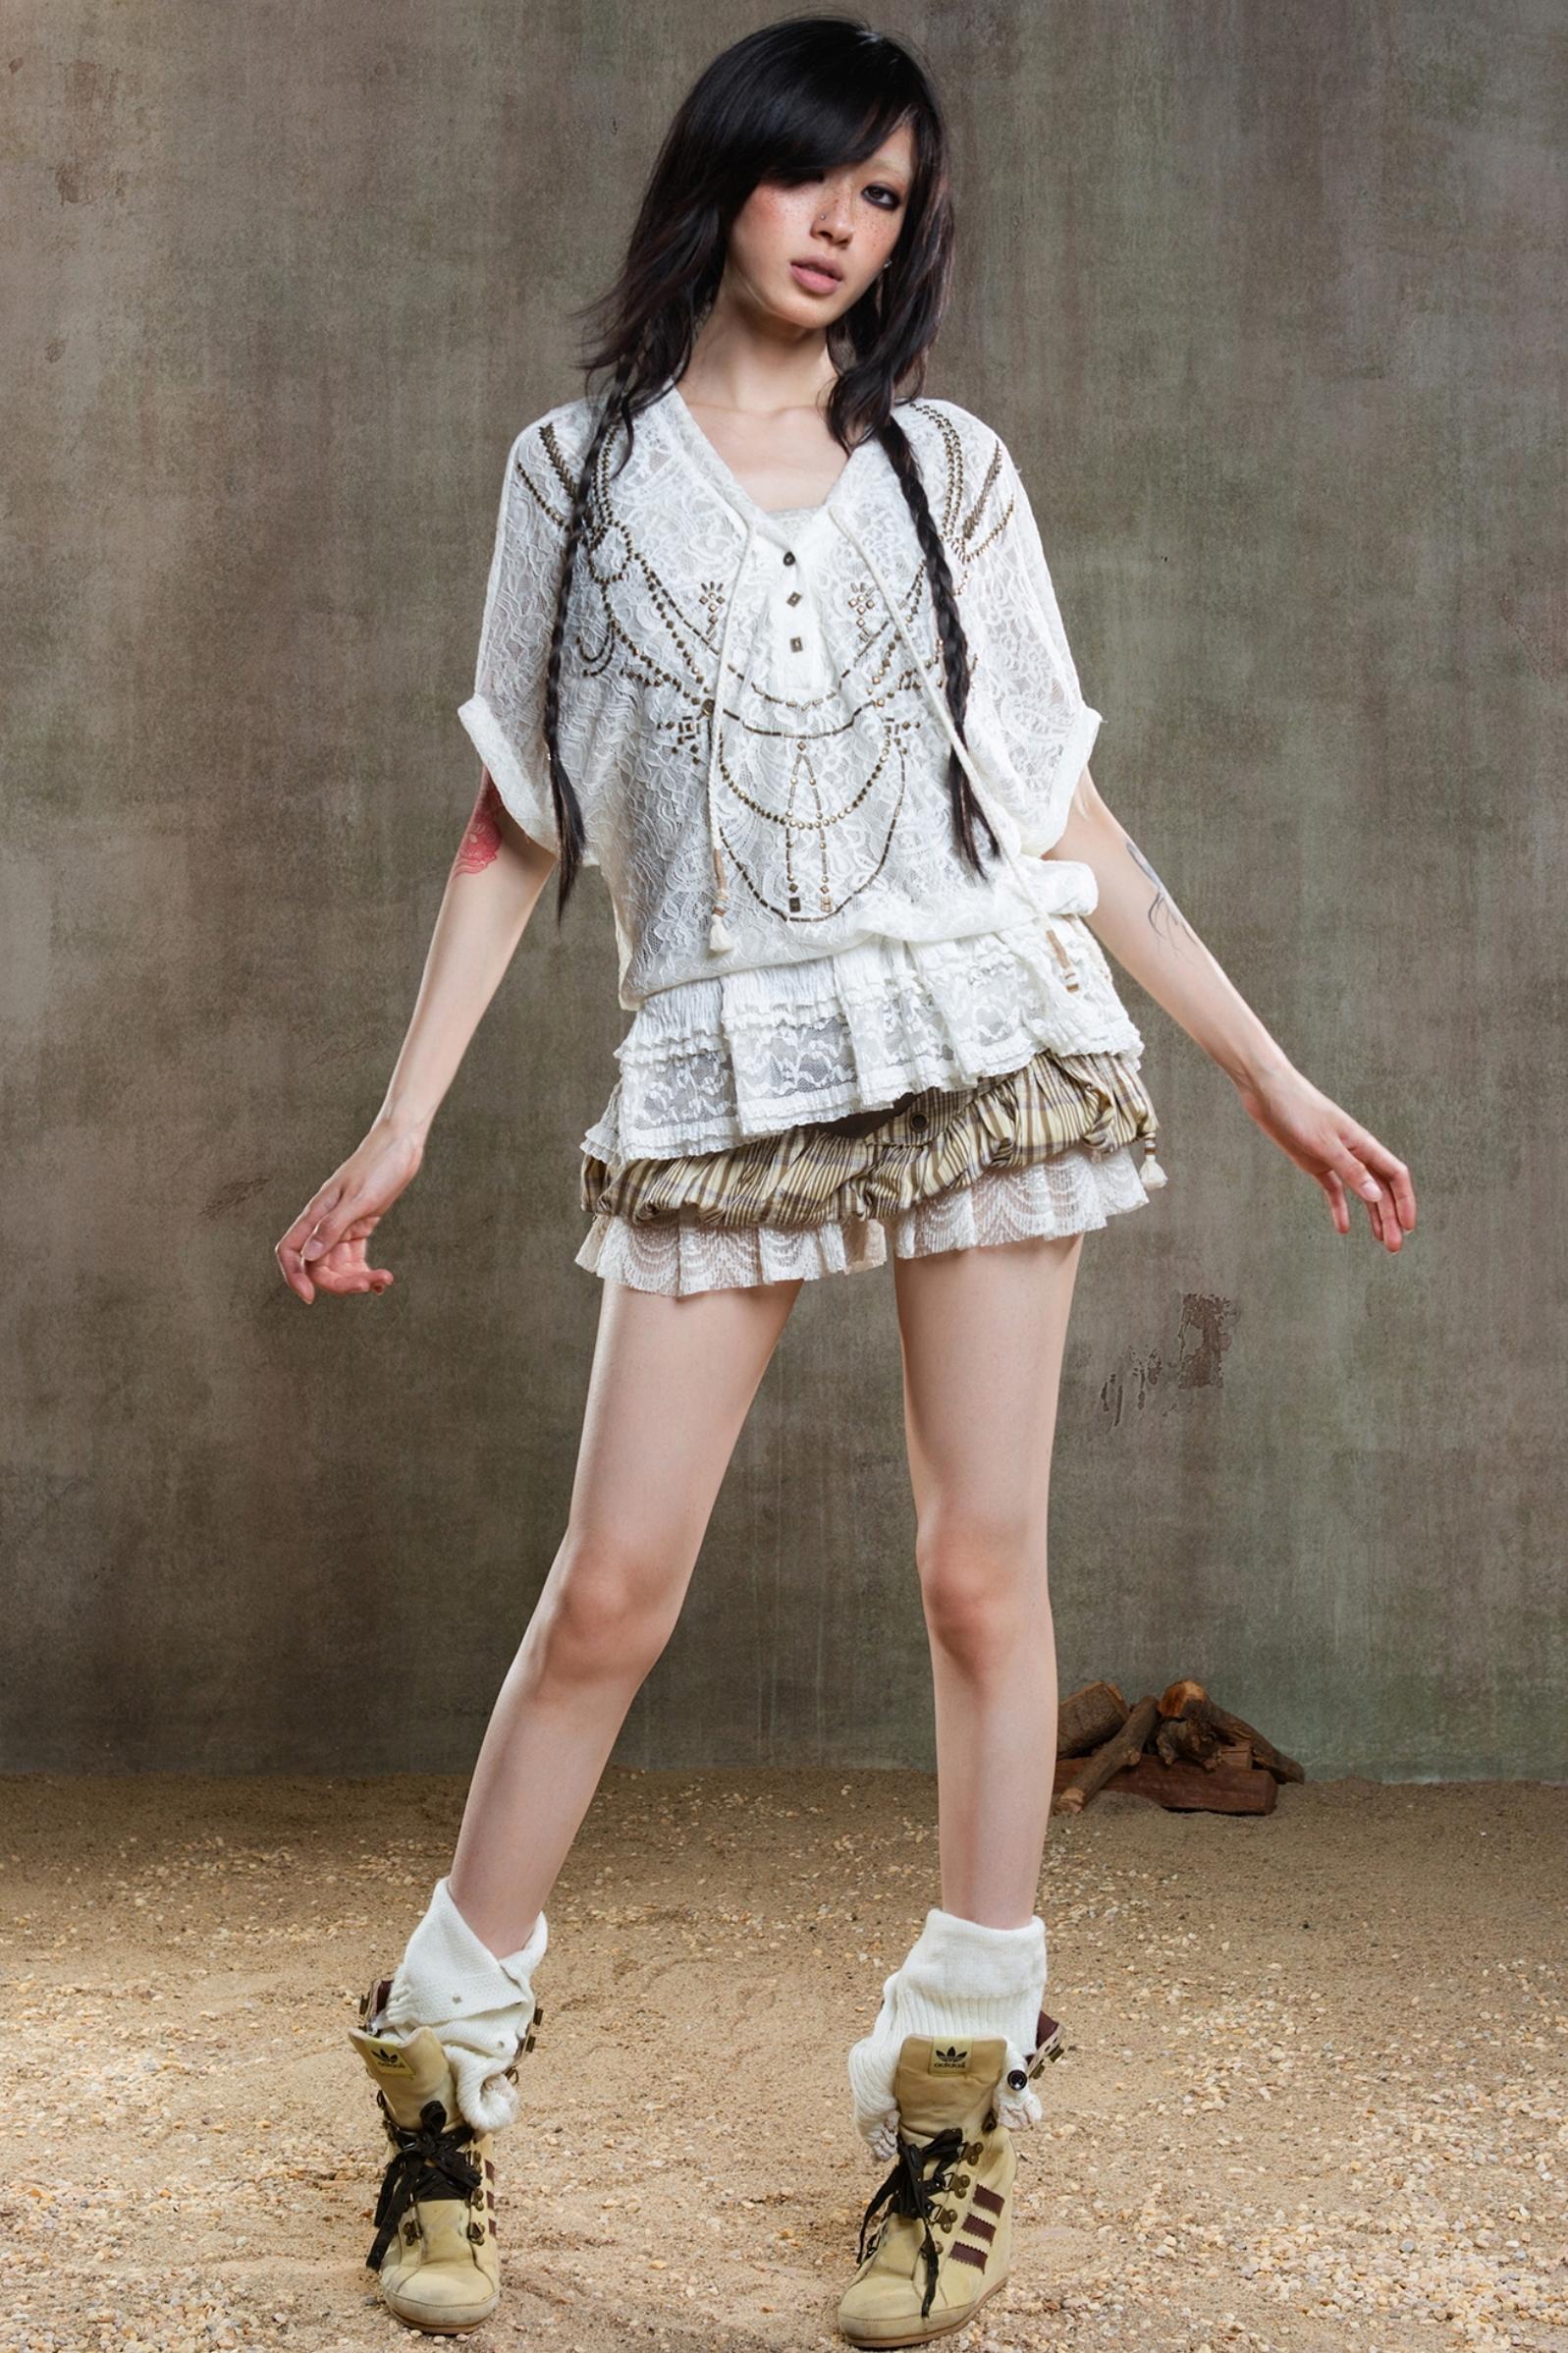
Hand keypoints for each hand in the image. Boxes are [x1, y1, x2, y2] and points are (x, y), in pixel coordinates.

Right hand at [275, 1118, 425, 1302]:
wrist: (401, 1145)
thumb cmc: (379, 1165)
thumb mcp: (358, 1198)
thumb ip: (333, 1227)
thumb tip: (309, 1257)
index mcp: (316, 1213)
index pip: (290, 1251)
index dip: (294, 1276)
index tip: (309, 1298)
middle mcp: (325, 1222)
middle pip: (318, 1265)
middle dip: (341, 1283)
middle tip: (368, 1286)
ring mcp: (342, 1225)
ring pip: (339, 1265)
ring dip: (359, 1279)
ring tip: (384, 1279)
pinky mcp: (360, 1226)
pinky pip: (355, 1259)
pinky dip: (366, 1272)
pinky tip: (382, 1279)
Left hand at [1234, 1064, 1415, 1251]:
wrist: (1268, 1092)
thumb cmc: (1298, 1110)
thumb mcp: (1324, 1143)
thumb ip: (1350, 1169)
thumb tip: (1377, 1196)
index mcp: (1363, 1144)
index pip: (1395, 1175)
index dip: (1405, 1201)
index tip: (1409, 1227)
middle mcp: (1354, 1152)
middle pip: (1381, 1189)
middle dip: (1391, 1218)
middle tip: (1394, 1248)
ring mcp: (1335, 1158)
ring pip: (1362, 1192)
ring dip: (1372, 1216)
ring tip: (1380, 1241)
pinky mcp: (1315, 1162)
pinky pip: (1334, 1190)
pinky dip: (1340, 1208)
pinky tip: (1344, 1229)